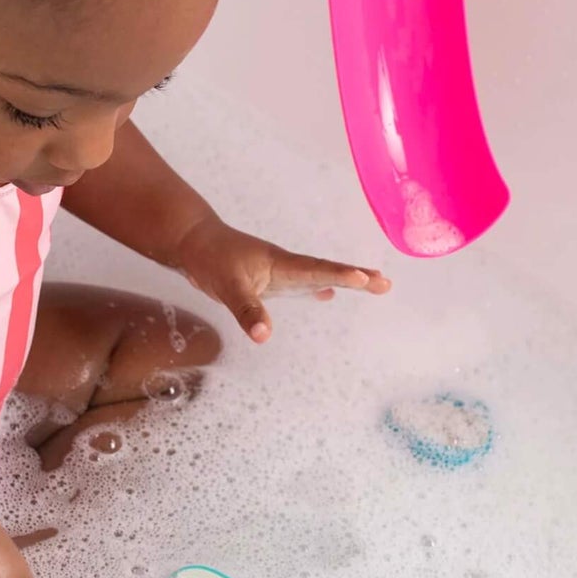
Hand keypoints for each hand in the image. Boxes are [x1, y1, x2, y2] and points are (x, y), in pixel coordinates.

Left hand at [172, 213, 391, 342]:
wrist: (192, 242)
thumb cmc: (210, 259)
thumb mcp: (226, 285)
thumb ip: (247, 309)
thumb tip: (265, 335)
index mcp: (281, 264)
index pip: (318, 270)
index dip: (342, 276)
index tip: (367, 278)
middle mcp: (286, 267)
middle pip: (327, 272)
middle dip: (356, 277)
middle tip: (385, 283)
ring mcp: (278, 272)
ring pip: (318, 277)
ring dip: (343, 282)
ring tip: (371, 284)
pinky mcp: (269, 278)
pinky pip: (301, 284)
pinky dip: (318, 288)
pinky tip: (326, 296)